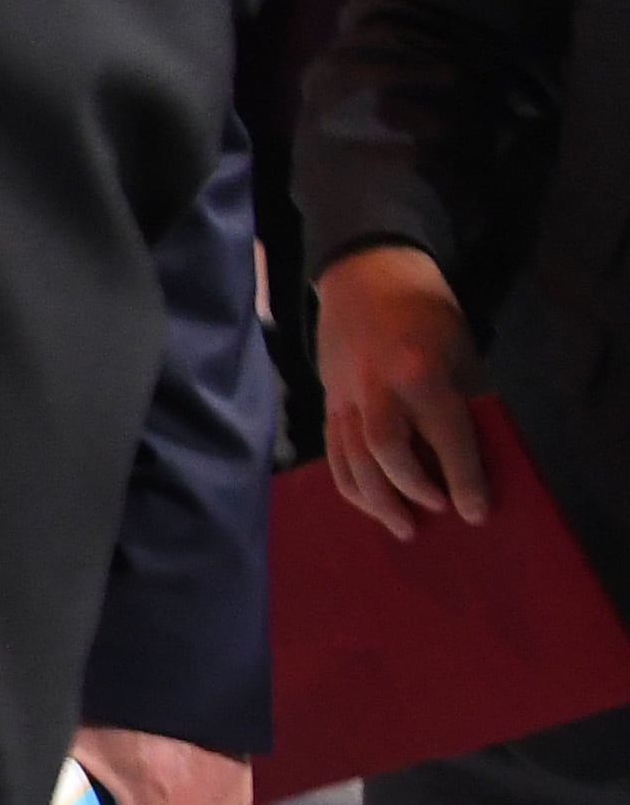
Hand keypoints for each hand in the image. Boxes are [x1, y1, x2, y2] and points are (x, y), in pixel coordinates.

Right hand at [318, 241, 488, 537]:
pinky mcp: (327, 401)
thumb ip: (461, 402)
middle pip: (384, 450)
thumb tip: (472, 457)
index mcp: (418, 371)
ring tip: (403, 528)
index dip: (463, 478)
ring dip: (377, 499)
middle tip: (439, 513)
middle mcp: (376, 386)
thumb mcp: (458, 352)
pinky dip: (351, 484)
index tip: (476, 512)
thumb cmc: (425, 314)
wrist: (365, 275)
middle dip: (412, 489)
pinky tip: (372, 504)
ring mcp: (343, 395)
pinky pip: (333, 451)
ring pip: (351, 457)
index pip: (443, 435)